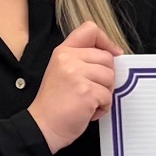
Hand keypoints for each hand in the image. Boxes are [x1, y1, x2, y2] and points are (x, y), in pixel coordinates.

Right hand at [28, 22, 117, 151]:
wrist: (43, 126)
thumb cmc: (56, 104)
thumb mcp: (63, 71)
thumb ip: (82, 60)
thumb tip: (113, 55)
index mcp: (63, 51)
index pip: (89, 29)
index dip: (106, 41)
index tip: (112, 54)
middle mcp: (68, 58)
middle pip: (107, 58)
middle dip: (106, 77)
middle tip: (91, 91)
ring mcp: (76, 74)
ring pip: (110, 77)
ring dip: (105, 94)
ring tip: (88, 101)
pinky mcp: (86, 91)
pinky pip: (108, 96)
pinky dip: (103, 107)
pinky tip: (87, 111)